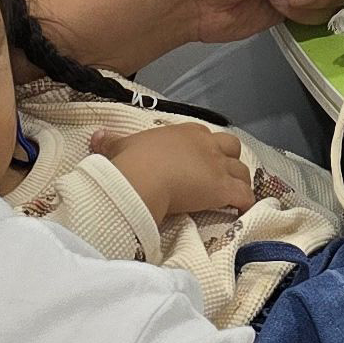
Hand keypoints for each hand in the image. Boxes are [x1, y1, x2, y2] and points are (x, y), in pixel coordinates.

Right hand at [93, 120, 255, 223]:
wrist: (142, 178)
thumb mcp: (120, 147)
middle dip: (230, 160)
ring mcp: (217, 166)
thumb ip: (111, 141)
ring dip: (241, 181)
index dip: (206, 149)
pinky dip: (246, 202)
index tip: (201, 160)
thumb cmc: (132, 161)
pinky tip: (243, 210)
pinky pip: (244, 195)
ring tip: (236, 194)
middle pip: (231, 148)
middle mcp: (206, 145)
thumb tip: (96, 136)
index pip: (204, 136)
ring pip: (241, 171)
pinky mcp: (223, 188)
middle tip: (223, 175)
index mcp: (185, 132)